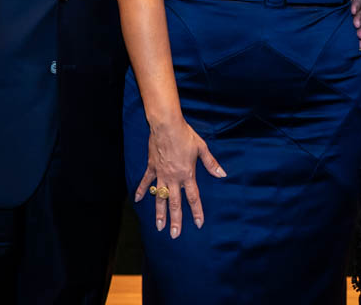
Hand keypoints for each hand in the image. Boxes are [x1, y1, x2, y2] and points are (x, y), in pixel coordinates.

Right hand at [134, 119, 225, 238]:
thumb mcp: (201, 148)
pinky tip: (137, 200)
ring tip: (159, 227)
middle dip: (175, 220)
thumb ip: (211, 163)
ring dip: (159, 212)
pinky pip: (146, 182)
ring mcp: (161, 174)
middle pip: (175, 203)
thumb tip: (222, 174)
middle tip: (174, 235)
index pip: (193, 197)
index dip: (196, 211)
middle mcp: (174, 178)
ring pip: (160, 197)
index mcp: (187, 174)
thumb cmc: (185, 135)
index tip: (198, 224)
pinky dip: (141, 190)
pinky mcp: (152, 167)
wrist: (166, 126)